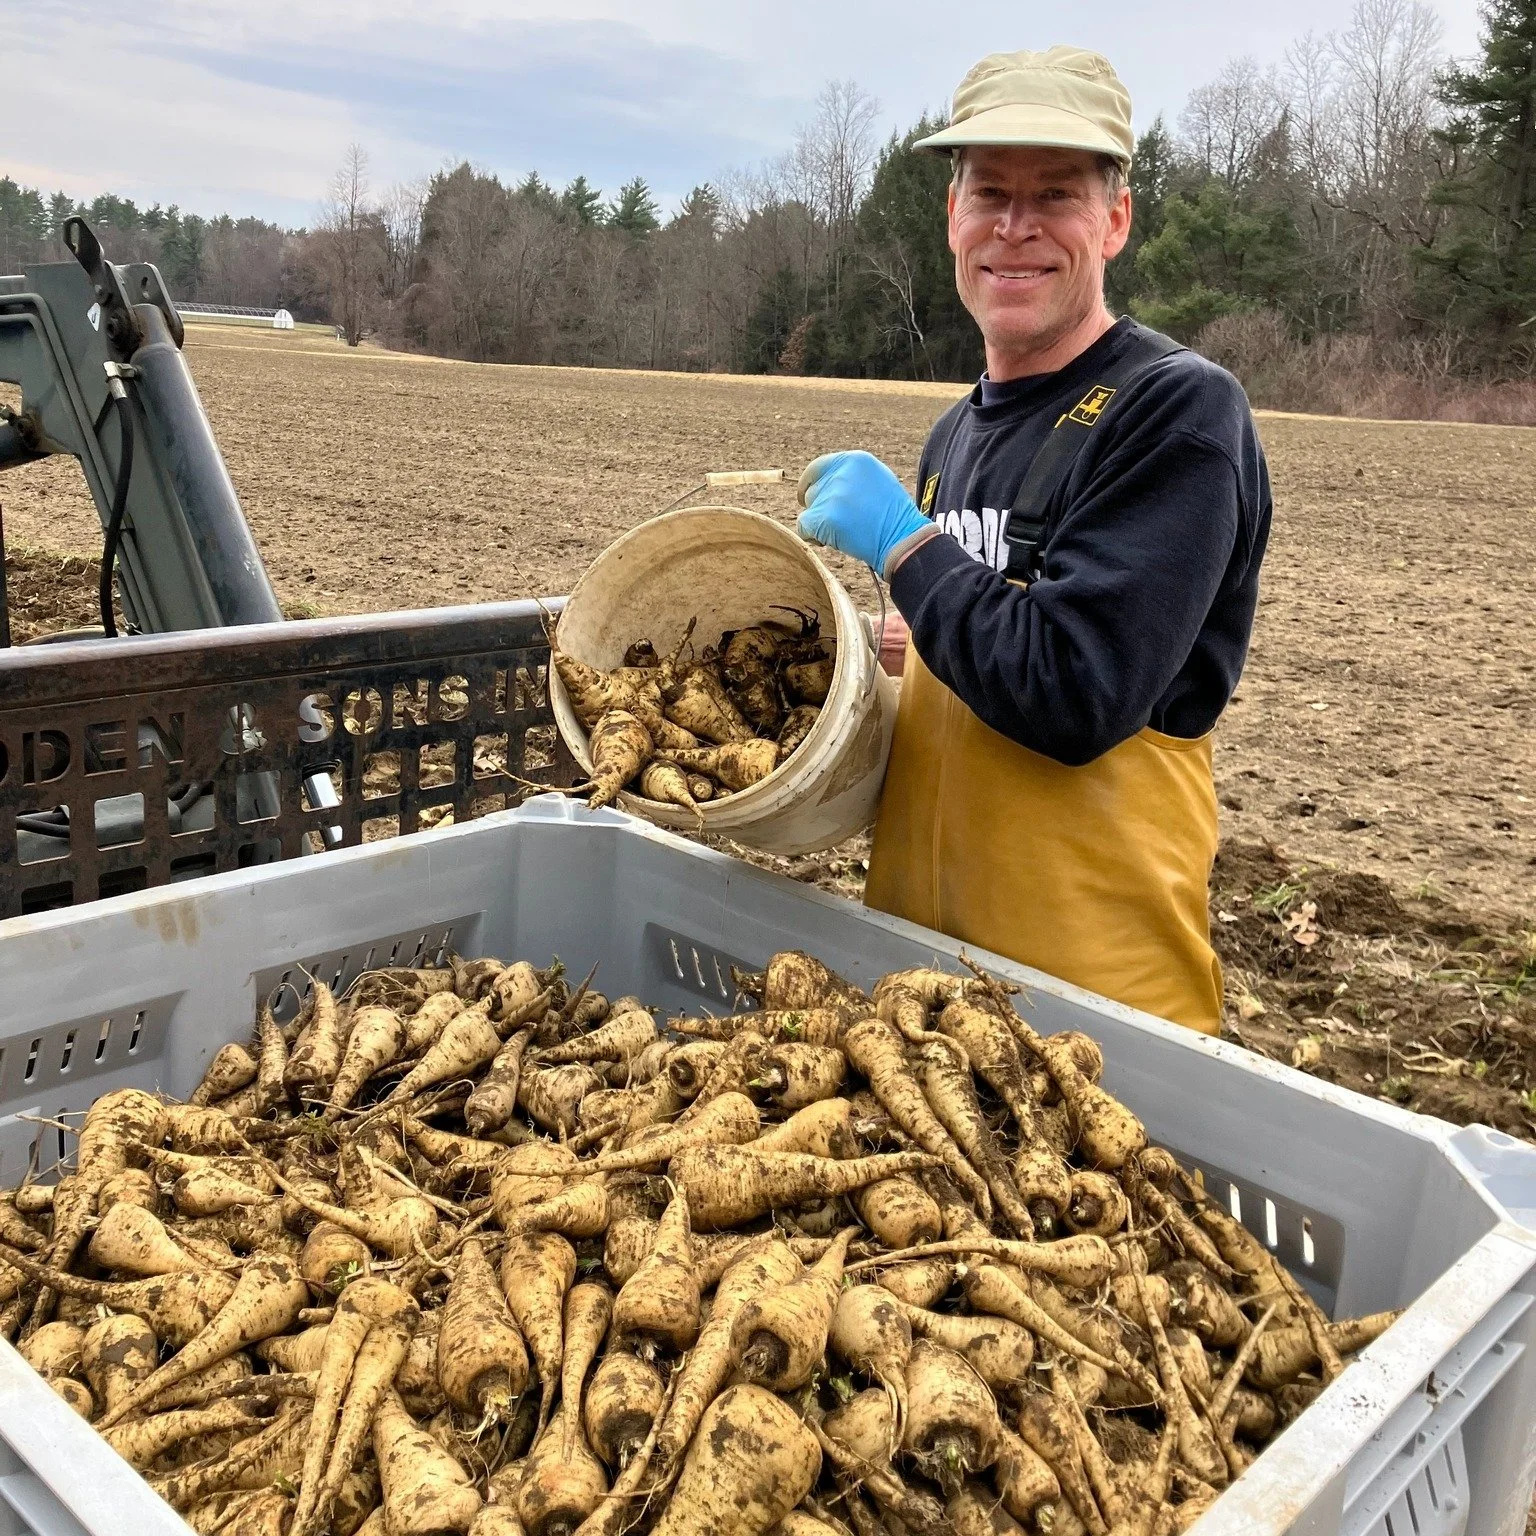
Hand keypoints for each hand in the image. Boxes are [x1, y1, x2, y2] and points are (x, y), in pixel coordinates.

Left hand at [796, 451, 930, 575]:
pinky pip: (803, 527)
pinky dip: (813, 537)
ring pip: (808, 510)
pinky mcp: (825, 517)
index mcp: (856, 460)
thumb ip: (851, 476)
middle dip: (821, 508)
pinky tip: (834, 541)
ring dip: (820, 523)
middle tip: (843, 522)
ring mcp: (832, 495)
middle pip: (812, 491)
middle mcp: (842, 473)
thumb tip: (825, 481)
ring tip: (845, 531)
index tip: (807, 497)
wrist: (902, 539)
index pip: (817, 467)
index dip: (810, 483)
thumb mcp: (877, 480)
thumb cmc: (893, 516)